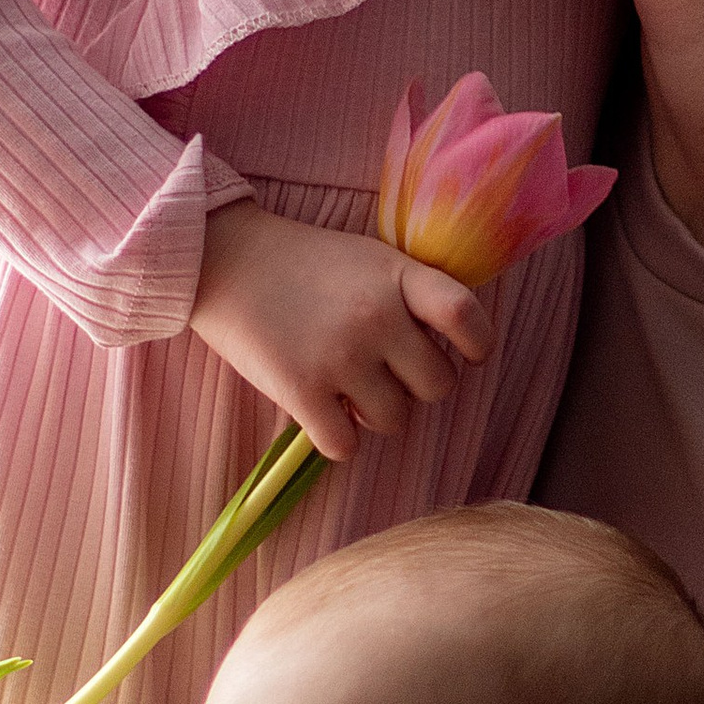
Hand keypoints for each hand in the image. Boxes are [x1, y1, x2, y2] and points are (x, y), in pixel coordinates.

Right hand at [190, 199, 491, 458]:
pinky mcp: (301, 390)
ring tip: (349, 390)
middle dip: (416, 387)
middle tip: (386, 374)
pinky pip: (345, 446)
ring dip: (376, 415)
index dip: (478, 345)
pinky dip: (337, 439)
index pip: (466, 317)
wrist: (225, 259)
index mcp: (399, 277)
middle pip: (438, 385)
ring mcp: (340, 356)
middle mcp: (377, 317)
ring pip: (395, 421)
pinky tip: (323, 414)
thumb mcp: (370, 257)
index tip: (467, 354)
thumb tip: (453, 344)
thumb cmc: (304, 261)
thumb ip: (411, 292)